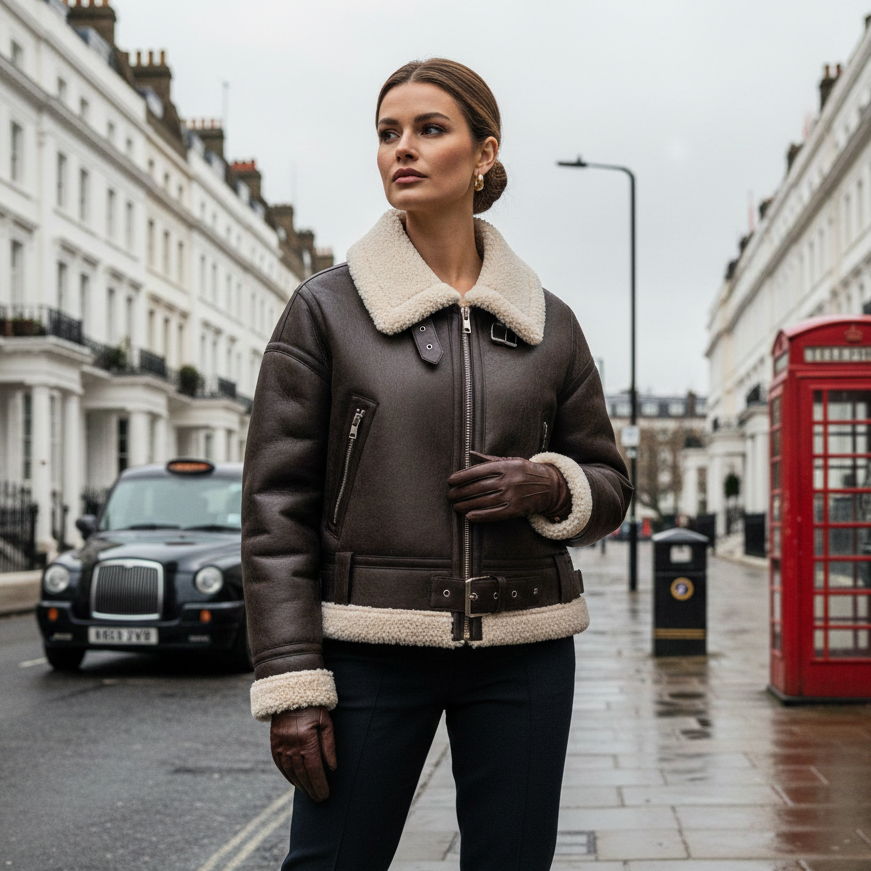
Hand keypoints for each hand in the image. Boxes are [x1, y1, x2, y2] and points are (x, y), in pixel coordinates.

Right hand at [270, 706, 336, 802]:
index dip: (319, 785)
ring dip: (301, 786)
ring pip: (291, 772)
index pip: (314, 770)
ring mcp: (281, 746)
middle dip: (312, 789)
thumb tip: (332, 768)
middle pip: (303, 774)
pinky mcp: (274, 744)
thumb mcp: (326, 722)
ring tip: (310, 794)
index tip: (325, 795)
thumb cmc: (314, 708)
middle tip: (319, 800)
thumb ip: (329, 745)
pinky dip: (288, 776)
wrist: (290, 694)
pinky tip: (296, 783)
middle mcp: (292, 746)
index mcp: (307, 741)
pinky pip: (280, 765)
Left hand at [447, 451, 570, 521]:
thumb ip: (490, 459)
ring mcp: (512, 496)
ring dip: (466, 505)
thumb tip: (470, 453)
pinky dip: (480, 516)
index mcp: (506, 466)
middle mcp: (509, 480)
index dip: (462, 477)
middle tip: (450, 496)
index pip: (478, 471)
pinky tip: (469, 516)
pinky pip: (495, 514)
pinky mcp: (516, 510)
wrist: (550, 487)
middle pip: (478, 487)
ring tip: (456, 506)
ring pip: (484, 501)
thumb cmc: (526, 472)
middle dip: (460, 492)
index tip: (450, 481)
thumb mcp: (511, 460)